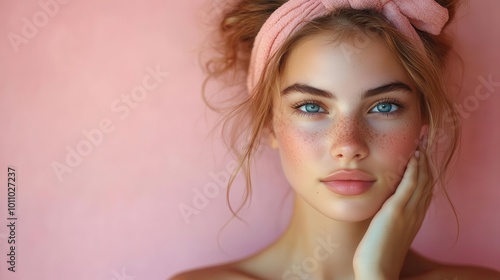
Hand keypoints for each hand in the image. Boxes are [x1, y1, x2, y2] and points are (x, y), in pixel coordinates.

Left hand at [353, 146, 431, 279]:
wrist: (376, 270)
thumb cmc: (376, 254)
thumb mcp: (386, 231)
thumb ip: (387, 217)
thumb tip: (381, 206)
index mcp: (414, 218)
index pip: (424, 189)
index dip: (424, 170)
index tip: (421, 154)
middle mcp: (416, 213)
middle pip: (427, 181)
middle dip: (425, 160)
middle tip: (422, 141)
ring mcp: (408, 212)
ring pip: (421, 180)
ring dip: (421, 160)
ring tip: (419, 143)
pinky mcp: (396, 211)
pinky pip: (409, 186)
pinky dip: (413, 170)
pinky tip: (413, 157)